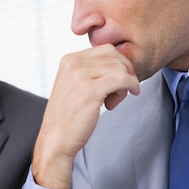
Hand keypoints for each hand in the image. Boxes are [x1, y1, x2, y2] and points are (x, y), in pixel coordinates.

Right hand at [33, 44, 139, 188]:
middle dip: (124, 72)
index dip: (120, 63)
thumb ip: (90, 71)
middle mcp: (73, 63)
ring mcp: (81, 75)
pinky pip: (122, 79)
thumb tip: (121, 63)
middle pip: (115, 56)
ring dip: (125, 83)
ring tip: (114, 100)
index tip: (121, 80)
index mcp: (69, 60)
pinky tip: (132, 94)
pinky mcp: (91, 90)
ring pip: (120, 68)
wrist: (56, 139)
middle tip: (119, 92)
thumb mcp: (74, 85)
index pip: (106, 49)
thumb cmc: (68, 116)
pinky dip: (132, 85)